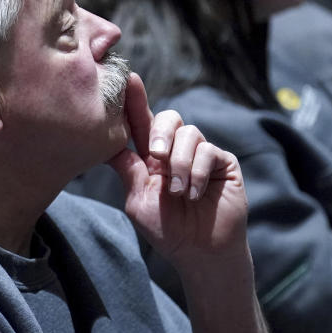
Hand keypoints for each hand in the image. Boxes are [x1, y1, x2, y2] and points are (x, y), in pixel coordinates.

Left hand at [110, 74, 248, 274]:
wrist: (200, 252)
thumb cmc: (167, 230)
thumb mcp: (138, 199)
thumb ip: (128, 169)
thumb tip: (108, 141)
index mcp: (152, 157)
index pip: (142, 122)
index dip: (135, 100)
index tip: (127, 80)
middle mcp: (176, 151)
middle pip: (169, 118)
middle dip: (160, 133)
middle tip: (156, 157)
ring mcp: (201, 155)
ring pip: (189, 134)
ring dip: (180, 164)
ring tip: (178, 192)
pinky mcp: (223, 163)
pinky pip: (209, 151)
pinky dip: (198, 173)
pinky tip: (194, 194)